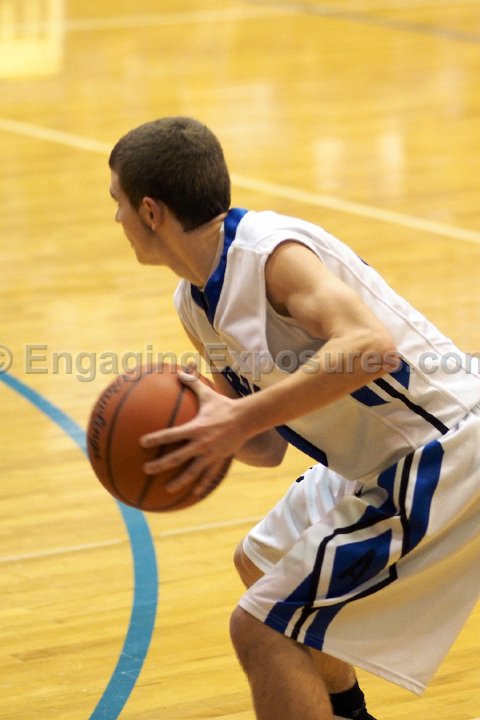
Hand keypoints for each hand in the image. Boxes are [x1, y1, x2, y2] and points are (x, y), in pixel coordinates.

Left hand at [140, 371, 246, 496]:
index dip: (157, 438)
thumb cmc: (224, 405)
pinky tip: (193, 494)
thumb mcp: (208, 394)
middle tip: (146, 470)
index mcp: (196, 428)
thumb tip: (179, 370)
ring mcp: (211, 454)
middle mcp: (202, 443)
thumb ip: (192, 384)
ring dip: (179, 481)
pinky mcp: (220, 460)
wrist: (247, 419)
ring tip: (166, 490)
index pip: (172, 434)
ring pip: (192, 471)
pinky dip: (201, 484)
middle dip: (161, 464)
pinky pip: (209, 475)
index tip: (142, 443)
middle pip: (178, 457)